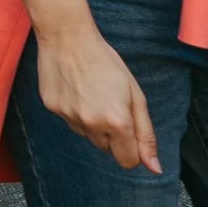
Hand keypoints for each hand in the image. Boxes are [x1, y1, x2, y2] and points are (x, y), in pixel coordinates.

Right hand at [35, 27, 159, 171]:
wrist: (68, 38)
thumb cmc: (106, 62)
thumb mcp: (135, 95)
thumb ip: (146, 133)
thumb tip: (154, 168)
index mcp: (117, 122)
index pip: (128, 161)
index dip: (132, 149)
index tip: (130, 130)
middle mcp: (92, 124)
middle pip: (107, 150)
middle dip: (113, 135)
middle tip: (109, 104)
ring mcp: (69, 118)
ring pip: (88, 136)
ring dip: (93, 123)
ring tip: (91, 93)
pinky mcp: (52, 109)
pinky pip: (70, 121)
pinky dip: (75, 111)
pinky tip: (75, 89)